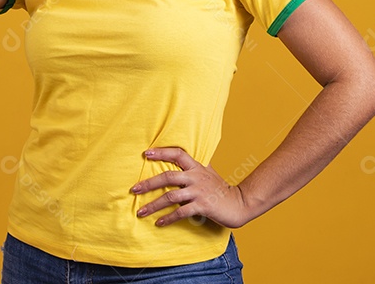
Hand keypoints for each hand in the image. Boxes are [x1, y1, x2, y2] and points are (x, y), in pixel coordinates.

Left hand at [131, 147, 252, 228]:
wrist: (239, 203)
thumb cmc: (221, 189)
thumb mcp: (209, 173)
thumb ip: (195, 167)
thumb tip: (181, 160)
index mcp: (197, 167)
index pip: (178, 154)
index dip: (162, 152)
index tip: (146, 153)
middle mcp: (196, 177)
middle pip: (168, 176)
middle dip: (149, 183)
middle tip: (134, 190)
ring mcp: (199, 192)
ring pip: (171, 196)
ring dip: (154, 205)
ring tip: (141, 212)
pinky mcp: (202, 206)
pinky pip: (181, 212)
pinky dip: (168, 218)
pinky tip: (159, 223)